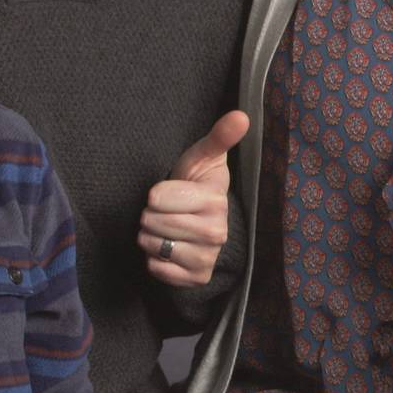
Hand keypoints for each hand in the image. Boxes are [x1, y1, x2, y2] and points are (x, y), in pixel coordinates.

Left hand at [141, 111, 249, 286]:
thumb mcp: (205, 157)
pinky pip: (158, 269)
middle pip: (153, 223)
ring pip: (154, 246)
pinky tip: (168, 250)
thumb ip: (220, 136)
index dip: (155, 194)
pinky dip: (155, 260)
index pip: (158, 198)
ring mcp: (208, 257)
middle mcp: (216, 232)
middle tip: (166, 212)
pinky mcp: (197, 277)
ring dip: (151, 238)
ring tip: (165, 229)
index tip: (168, 193)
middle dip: (151, 216)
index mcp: (215, 201)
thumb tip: (242, 115)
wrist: (204, 224)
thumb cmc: (198, 185)